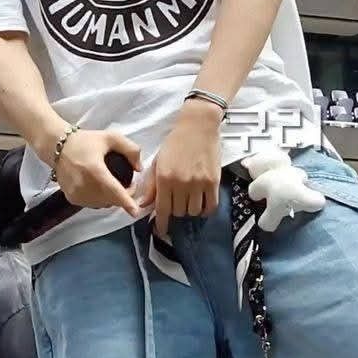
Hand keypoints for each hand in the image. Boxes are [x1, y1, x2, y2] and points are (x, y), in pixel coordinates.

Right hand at [54, 129, 141, 219]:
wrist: (57, 146)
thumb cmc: (84, 141)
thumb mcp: (111, 138)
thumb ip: (130, 150)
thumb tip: (139, 168)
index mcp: (94, 169)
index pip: (114, 190)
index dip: (126, 202)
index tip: (135, 212)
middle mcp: (84, 184)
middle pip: (111, 200)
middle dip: (124, 196)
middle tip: (128, 185)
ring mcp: (76, 193)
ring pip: (103, 204)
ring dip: (112, 198)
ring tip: (113, 185)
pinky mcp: (72, 198)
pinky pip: (93, 204)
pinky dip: (100, 199)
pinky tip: (100, 188)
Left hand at [139, 99, 221, 236]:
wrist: (198, 126)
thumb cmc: (176, 142)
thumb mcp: (158, 162)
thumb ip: (151, 185)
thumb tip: (144, 204)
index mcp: (165, 178)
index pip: (162, 209)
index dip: (161, 224)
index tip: (161, 231)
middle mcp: (181, 183)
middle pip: (178, 212)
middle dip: (175, 211)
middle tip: (176, 204)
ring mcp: (199, 183)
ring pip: (193, 211)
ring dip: (189, 210)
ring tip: (188, 201)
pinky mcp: (213, 182)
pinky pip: (210, 206)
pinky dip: (205, 210)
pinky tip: (201, 205)